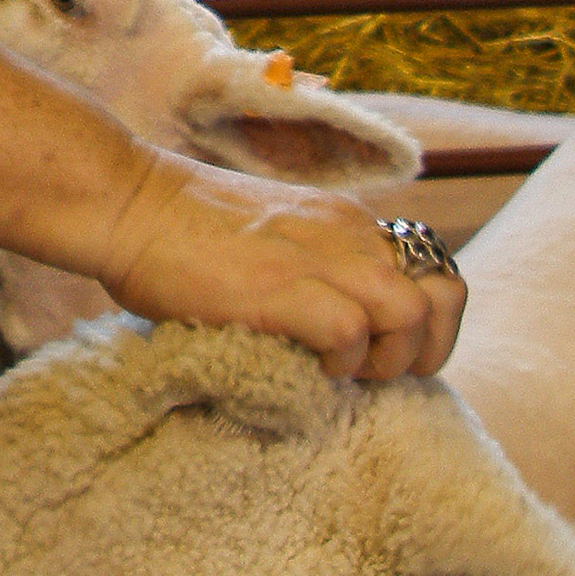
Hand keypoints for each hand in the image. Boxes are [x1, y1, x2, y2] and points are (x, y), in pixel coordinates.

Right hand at [95, 150, 465, 381]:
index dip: (429, 322)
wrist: (127, 202)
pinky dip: (342, 363)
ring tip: (346, 373)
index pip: (436, 267)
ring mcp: (319, 257)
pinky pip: (352, 334)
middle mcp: (347, 233)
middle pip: (447, 293)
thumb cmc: (179, 228)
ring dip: (390, 359)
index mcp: (346, 220)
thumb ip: (313, 265)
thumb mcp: (272, 235)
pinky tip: (307, 367)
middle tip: (379, 372)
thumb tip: (334, 324)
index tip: (387, 351)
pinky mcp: (283, 288)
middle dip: (428, 349)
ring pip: (413, 315)